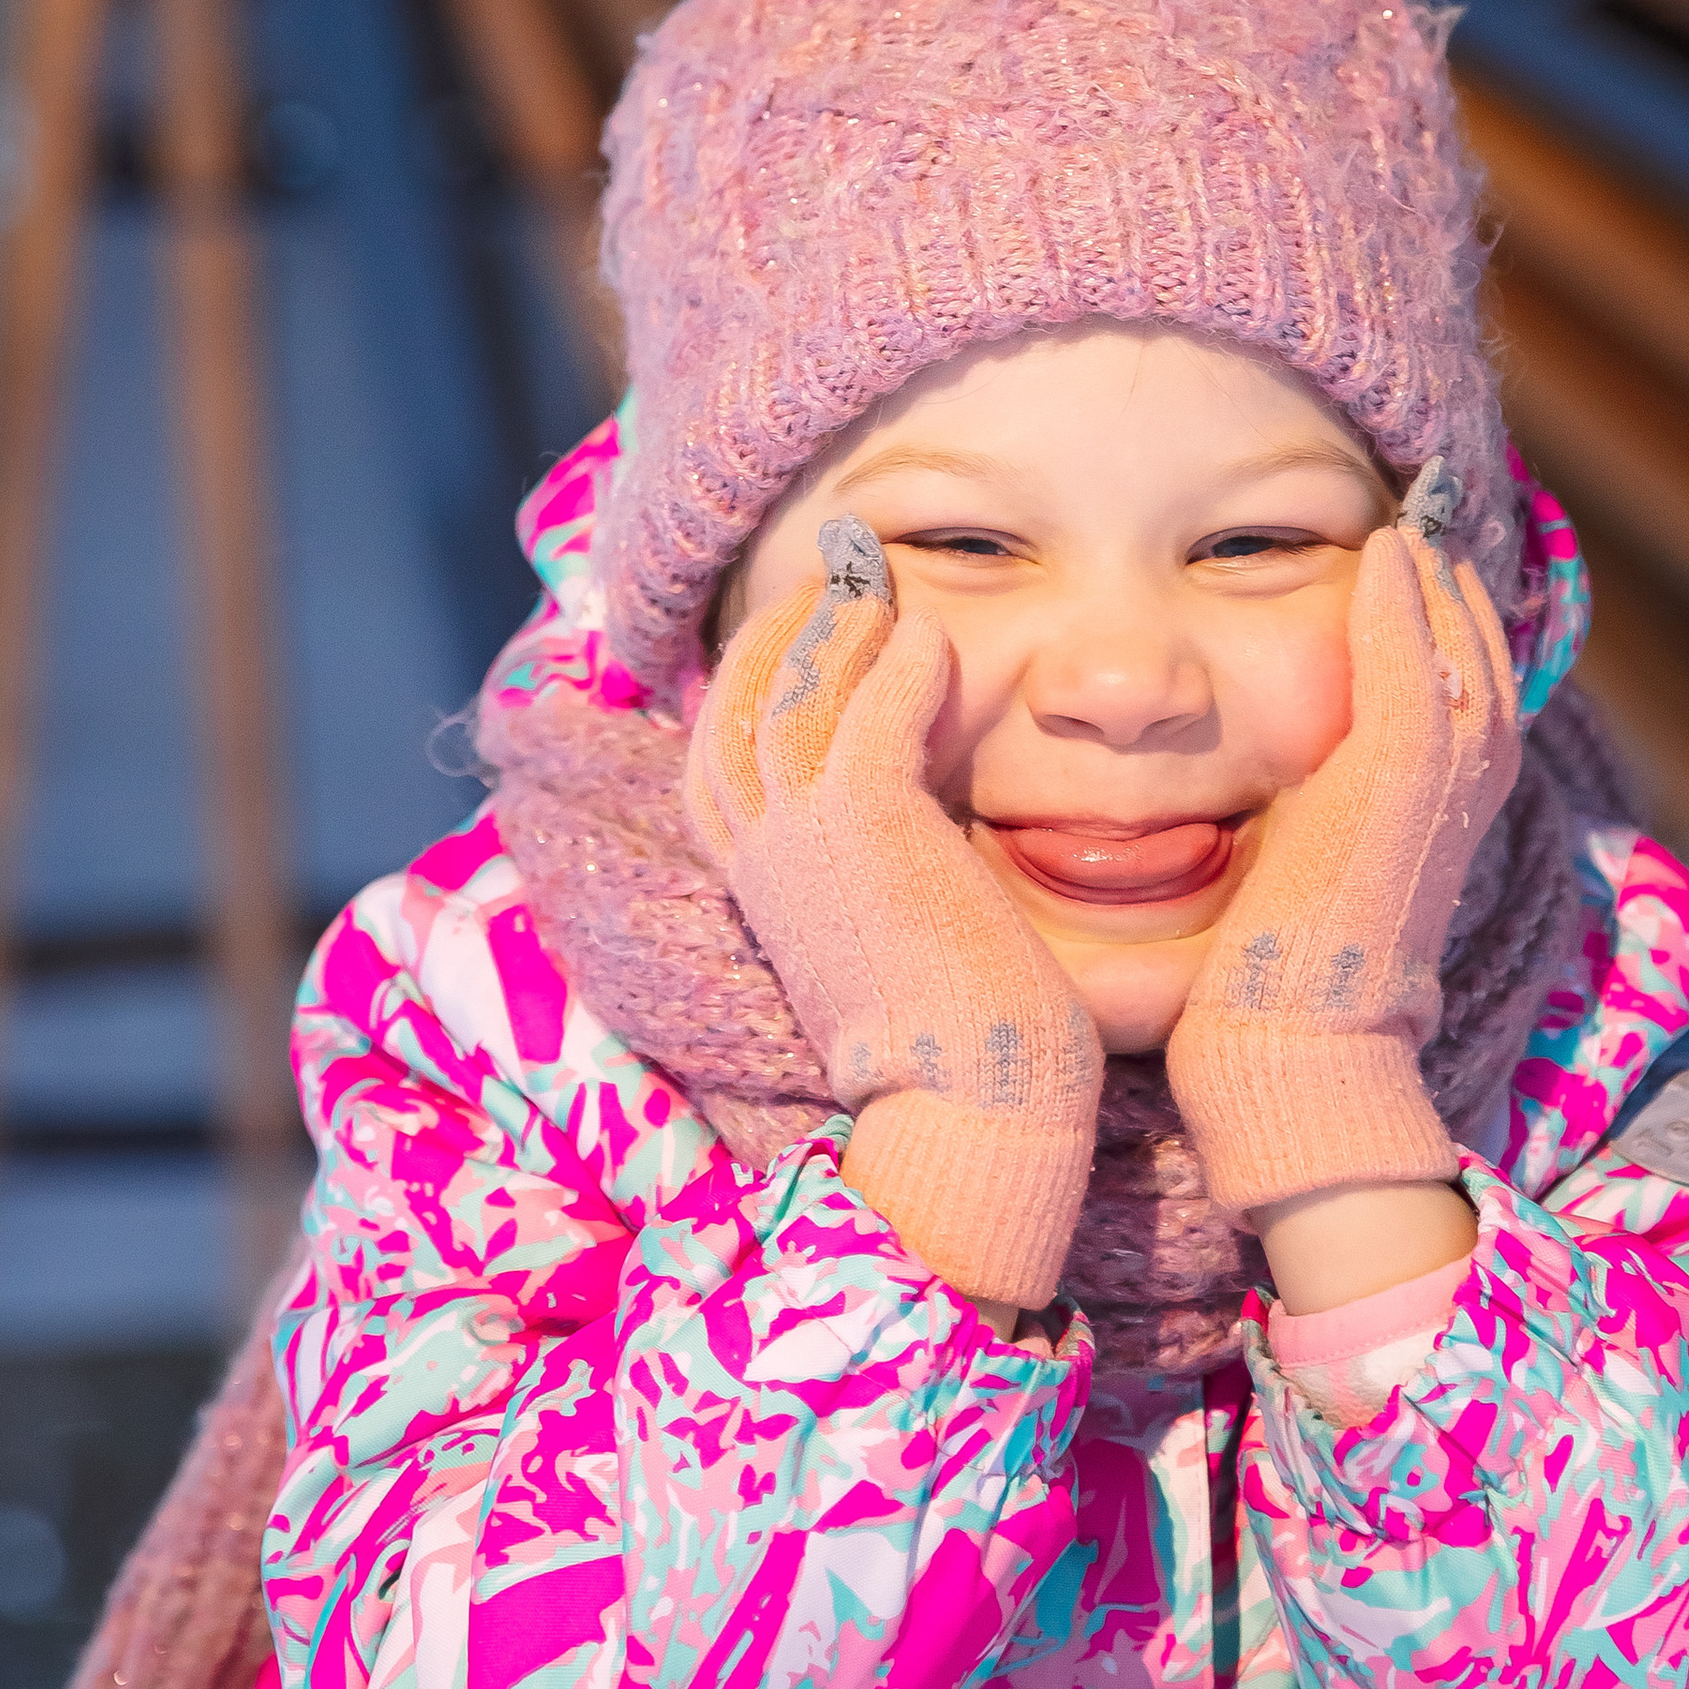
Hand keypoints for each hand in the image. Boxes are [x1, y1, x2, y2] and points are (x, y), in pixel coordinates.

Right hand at [688, 523, 1100, 1314]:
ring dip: (838, 631)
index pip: (719, 752)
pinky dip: (897, 667)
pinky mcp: (869, 831)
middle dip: (781, 630)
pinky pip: (870, 713)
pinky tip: (931, 643)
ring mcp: (805, 842)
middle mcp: (761, 857)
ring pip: (794, 695)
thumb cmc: (953, 1039)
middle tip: (833, 575)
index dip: (752, 677)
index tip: (800, 626)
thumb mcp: (885, 932)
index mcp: (757, 885)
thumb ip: (878, 867)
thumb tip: (915, 821)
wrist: (968, 1113)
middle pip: (738, 704)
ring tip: (878, 586)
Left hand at [1167, 518, 1519, 1218]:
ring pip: (1461, 653)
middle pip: (1481, 664)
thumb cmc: (1280, 990)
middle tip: (1426, 529)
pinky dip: (1403, 603)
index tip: (1415, 576)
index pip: (1465, 701)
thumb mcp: (1315, 878)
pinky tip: (1383, 552)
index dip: (1446, 635)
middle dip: (1455, 595)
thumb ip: (1323, 823)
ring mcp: (1438, 789)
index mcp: (1443, 823)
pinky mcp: (1396, 781)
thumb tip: (1289, 806)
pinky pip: (1414, 664)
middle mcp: (1462, 801)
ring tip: (1406, 525)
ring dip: (1434, 583)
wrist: (1297, 1053)